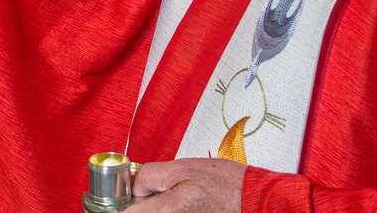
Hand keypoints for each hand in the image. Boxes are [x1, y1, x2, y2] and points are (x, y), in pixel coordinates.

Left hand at [130, 158, 244, 212]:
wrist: (252, 198)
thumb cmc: (227, 184)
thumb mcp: (182, 167)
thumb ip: (151, 175)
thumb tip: (133, 184)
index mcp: (170, 210)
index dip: (124, 202)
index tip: (124, 195)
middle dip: (141, 205)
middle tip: (149, 194)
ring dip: (154, 208)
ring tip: (170, 198)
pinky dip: (168, 211)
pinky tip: (179, 205)